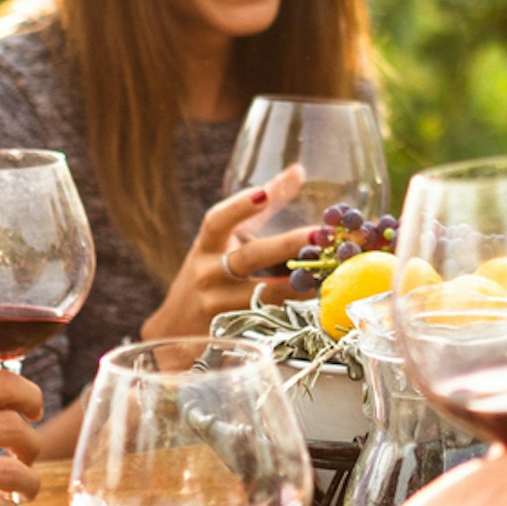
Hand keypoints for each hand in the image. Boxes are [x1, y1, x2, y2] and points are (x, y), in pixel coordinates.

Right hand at [143, 168, 316, 339]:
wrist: (175, 331)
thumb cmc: (208, 275)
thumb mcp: (224, 241)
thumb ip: (259, 208)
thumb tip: (298, 171)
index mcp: (206, 247)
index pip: (217, 222)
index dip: (238, 207)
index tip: (263, 194)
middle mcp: (208, 275)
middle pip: (247, 258)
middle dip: (285, 246)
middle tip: (319, 234)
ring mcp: (218, 307)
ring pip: (263, 296)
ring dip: (300, 286)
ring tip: (331, 273)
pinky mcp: (230, 334)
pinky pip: (267, 322)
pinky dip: (293, 314)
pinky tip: (319, 306)